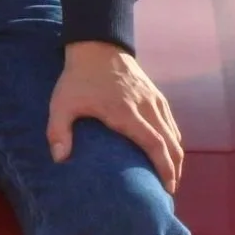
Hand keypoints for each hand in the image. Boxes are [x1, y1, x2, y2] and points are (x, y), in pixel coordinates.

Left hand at [48, 41, 182, 194]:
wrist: (96, 44)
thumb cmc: (78, 77)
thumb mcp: (62, 103)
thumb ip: (58, 131)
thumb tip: (59, 159)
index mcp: (126, 112)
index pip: (155, 144)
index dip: (164, 168)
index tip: (167, 188)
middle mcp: (146, 106)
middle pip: (171, 143)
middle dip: (174, 169)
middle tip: (169, 190)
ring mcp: (154, 99)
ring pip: (174, 133)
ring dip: (176, 156)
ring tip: (170, 176)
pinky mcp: (155, 94)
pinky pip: (171, 121)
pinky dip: (173, 140)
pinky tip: (167, 151)